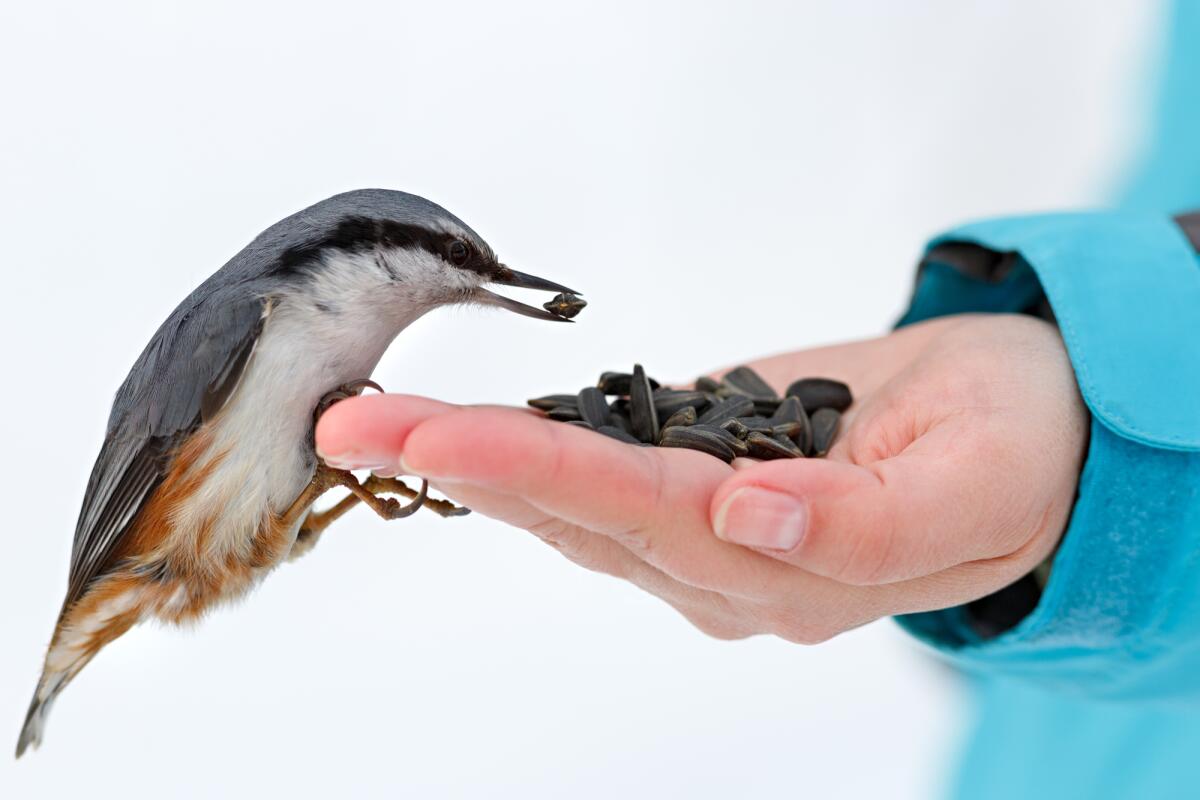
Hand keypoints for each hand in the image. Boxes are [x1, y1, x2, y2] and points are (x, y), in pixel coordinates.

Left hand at [314, 314, 1087, 642]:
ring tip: (371, 420)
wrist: (1020, 425)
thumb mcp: (975, 488)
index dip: (540, 478)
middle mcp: (724, 563)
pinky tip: (450, 431)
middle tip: (352, 426)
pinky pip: (594, 470)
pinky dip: (519, 446)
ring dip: (468, 456)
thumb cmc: (1010, 451)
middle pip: (577, 513)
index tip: (440, 443)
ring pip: (568, 497)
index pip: (644, 519)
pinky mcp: (694, 478)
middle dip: (462, 467)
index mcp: (790, 571)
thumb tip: (748, 517)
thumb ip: (864, 524)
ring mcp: (702, 527)